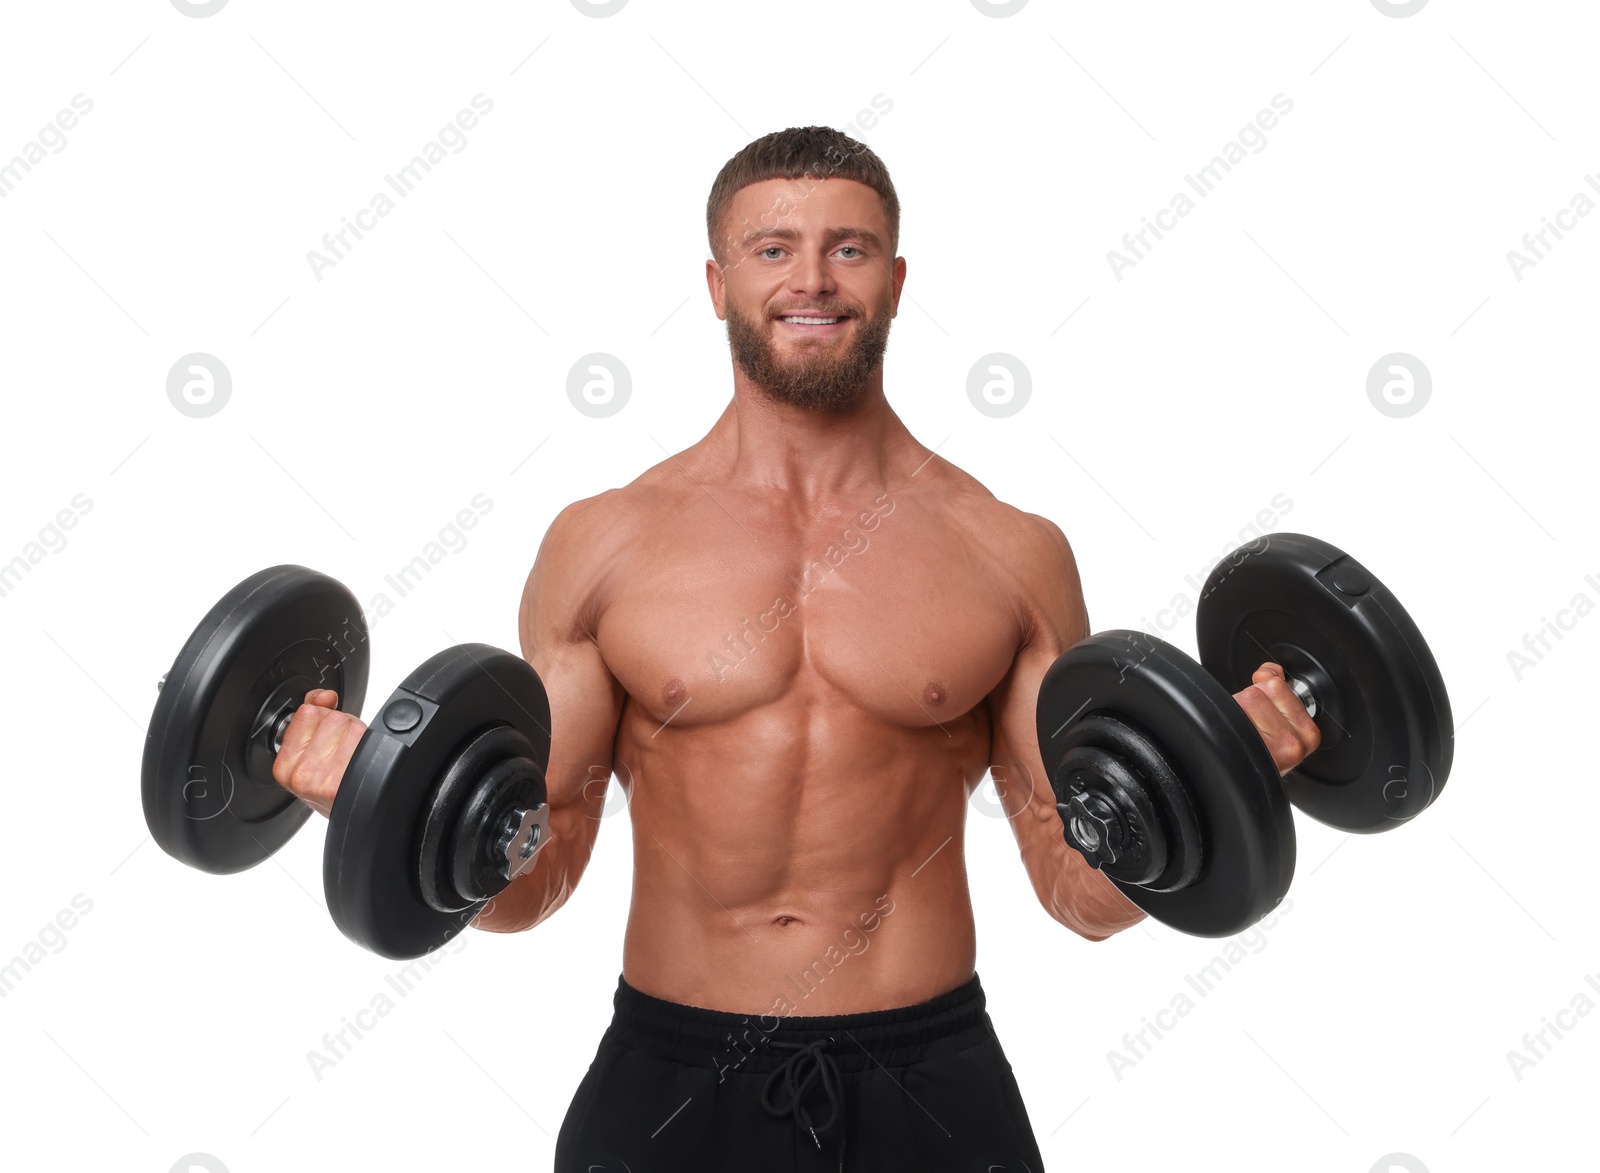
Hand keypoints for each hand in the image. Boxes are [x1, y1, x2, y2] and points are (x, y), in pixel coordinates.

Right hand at [271, 689, 367, 817]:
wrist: (355, 817)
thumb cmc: (333, 787)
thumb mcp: (311, 753)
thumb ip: (313, 716)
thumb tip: (324, 695)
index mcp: (284, 766)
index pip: (307, 712)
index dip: (324, 720)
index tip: (326, 739)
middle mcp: (299, 774)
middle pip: (330, 717)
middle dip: (342, 728)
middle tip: (342, 752)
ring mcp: (320, 778)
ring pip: (347, 725)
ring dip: (356, 736)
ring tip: (351, 758)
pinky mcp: (341, 781)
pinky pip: (361, 738)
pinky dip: (369, 744)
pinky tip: (361, 764)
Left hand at [1232, 663, 1320, 774]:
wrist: (1244, 782)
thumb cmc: (1262, 754)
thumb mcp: (1281, 722)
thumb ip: (1278, 691)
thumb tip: (1270, 670)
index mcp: (1308, 733)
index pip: (1276, 684)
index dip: (1262, 691)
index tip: (1262, 708)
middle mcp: (1294, 743)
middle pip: (1258, 691)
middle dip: (1248, 702)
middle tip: (1250, 724)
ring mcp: (1271, 748)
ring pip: (1244, 702)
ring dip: (1235, 711)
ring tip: (1241, 731)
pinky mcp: (1249, 752)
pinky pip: (1228, 717)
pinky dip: (1221, 720)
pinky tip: (1232, 737)